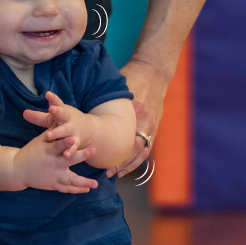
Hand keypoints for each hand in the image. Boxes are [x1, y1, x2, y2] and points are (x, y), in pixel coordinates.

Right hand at [15, 134, 98, 193]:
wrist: (17, 170)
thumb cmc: (30, 152)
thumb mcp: (39, 141)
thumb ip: (52, 134)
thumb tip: (61, 121)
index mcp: (49, 151)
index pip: (58, 145)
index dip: (66, 142)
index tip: (72, 138)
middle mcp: (53, 164)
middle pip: (69, 159)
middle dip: (82, 155)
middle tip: (93, 150)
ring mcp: (54, 176)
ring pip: (70, 180)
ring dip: (83, 182)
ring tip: (95, 184)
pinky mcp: (53, 184)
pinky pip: (66, 188)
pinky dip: (76, 190)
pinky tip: (87, 189)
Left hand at [22, 91, 96, 158]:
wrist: (89, 130)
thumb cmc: (66, 122)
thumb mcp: (54, 118)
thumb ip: (39, 117)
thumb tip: (24, 113)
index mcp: (63, 112)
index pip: (58, 104)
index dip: (53, 99)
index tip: (48, 94)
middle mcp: (69, 120)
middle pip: (63, 115)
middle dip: (57, 112)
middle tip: (51, 109)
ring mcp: (74, 131)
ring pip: (66, 132)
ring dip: (59, 132)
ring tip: (49, 135)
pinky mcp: (77, 142)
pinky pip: (73, 147)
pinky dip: (70, 151)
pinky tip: (65, 154)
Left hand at [108, 60, 167, 177]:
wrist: (154, 71)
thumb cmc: (134, 76)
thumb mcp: (119, 87)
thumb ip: (108, 99)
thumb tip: (90, 111)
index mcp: (136, 111)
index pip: (124, 137)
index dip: (114, 151)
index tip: (103, 161)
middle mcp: (144, 120)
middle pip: (133, 148)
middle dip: (122, 163)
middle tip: (108, 172)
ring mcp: (152, 124)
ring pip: (142, 151)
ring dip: (131, 163)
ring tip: (119, 173)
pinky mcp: (155, 125)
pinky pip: (148, 145)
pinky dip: (139, 156)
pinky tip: (130, 164)